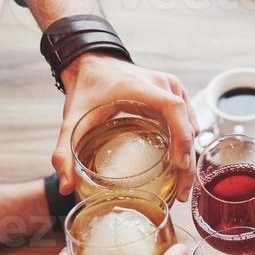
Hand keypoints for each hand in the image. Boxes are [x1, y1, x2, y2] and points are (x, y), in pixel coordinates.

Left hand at [54, 53, 198, 200]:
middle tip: (181, 192)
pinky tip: (177, 163)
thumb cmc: (86, 87)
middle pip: (187, 124)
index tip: (180, 164)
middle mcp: (162, 85)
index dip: (182, 137)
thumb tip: (65, 187)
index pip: (173, 109)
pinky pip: (187, 119)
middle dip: (187, 161)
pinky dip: (185, 141)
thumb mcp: (72, 120)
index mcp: (142, 87)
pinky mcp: (174, 92)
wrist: (91, 62)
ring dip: (188, 154)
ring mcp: (171, 87)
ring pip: (190, 125)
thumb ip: (63, 152)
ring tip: (180, 183)